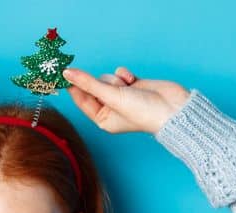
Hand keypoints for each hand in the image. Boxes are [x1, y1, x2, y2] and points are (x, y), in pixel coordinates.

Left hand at [61, 66, 189, 134]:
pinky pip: (119, 73)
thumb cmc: (144, 112)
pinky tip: (134, 81)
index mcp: (103, 119)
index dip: (73, 85)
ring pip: (106, 77)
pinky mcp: (132, 86)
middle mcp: (111, 108)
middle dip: (103, 83)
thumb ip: (88, 83)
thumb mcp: (112, 97)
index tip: (62, 70)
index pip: (81, 98)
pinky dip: (125, 75)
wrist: (173, 109)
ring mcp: (122, 96)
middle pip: (93, 85)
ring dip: (116, 80)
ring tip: (129, 88)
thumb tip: (67, 73)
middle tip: (113, 87)